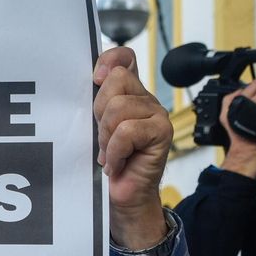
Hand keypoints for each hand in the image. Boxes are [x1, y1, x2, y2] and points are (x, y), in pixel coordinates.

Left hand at [93, 47, 172, 249]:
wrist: (123, 197)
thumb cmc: (108, 163)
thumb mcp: (94, 127)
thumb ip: (95, 102)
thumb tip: (93, 78)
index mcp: (129, 93)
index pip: (125, 57)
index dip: (110, 59)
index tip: (95, 79)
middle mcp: (145, 99)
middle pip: (116, 80)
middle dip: (100, 112)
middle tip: (102, 138)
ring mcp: (156, 114)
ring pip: (119, 108)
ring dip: (106, 136)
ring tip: (110, 153)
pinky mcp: (162, 132)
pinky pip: (127, 131)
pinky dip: (115, 152)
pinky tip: (116, 164)